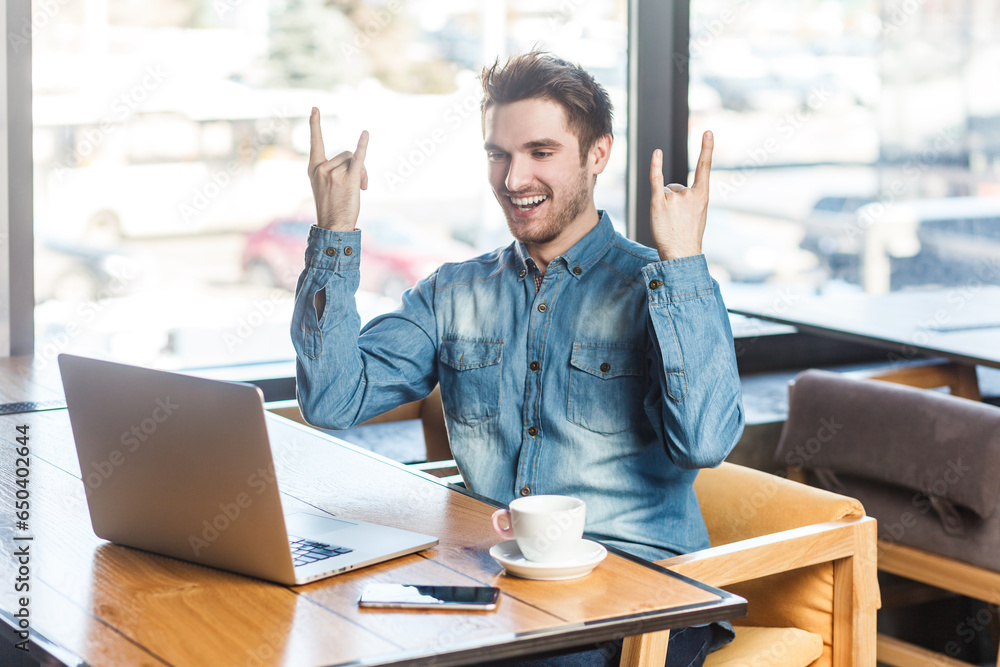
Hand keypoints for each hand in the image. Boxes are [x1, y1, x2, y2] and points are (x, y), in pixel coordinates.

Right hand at [308, 107, 368, 231]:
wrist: (333, 226)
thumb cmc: (332, 206)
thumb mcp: (325, 184)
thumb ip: (336, 169)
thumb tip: (358, 162)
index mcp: (314, 168)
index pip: (316, 142)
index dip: (315, 125)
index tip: (315, 108)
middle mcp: (322, 168)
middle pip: (345, 153)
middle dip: (354, 166)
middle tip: (358, 186)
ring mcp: (334, 173)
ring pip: (354, 159)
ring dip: (362, 172)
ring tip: (360, 189)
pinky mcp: (349, 179)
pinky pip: (358, 159)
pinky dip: (363, 146)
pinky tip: (365, 134)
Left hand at [649, 130, 712, 260]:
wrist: (681, 254)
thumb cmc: (689, 235)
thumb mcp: (699, 214)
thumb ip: (691, 197)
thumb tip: (673, 187)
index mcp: (703, 196)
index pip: (704, 168)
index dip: (706, 149)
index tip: (708, 132)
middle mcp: (689, 193)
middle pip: (676, 187)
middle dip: (674, 202)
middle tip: (677, 221)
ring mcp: (674, 198)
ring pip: (665, 192)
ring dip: (664, 205)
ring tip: (670, 222)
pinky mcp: (658, 202)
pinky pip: (656, 180)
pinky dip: (656, 166)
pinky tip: (657, 153)